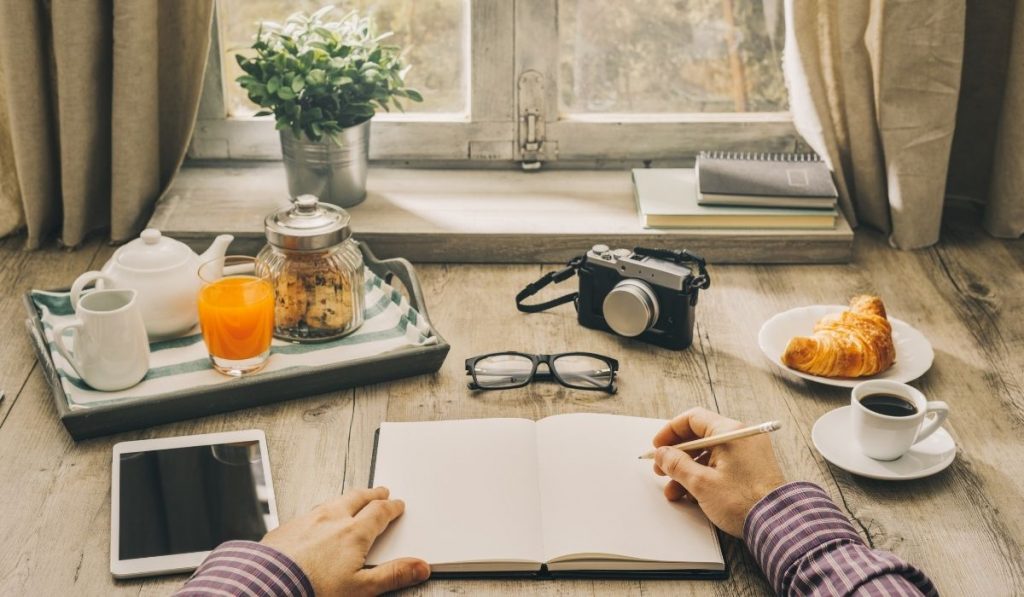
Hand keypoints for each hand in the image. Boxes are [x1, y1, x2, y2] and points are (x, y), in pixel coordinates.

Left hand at [260, 486, 429, 595]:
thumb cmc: (312, 589)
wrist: (268, 586)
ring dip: (347, 498)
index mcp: (353, 533)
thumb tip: (419, 567)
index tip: (397, 504)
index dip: (391, 507)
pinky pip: (310, 511)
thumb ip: (392, 575)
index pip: (379, 512)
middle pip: (357, 498)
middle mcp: (331, 519)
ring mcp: (307, 520)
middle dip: (371, 494)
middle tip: (380, 491)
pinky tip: (318, 518)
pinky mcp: (287, 527)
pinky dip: (322, 510)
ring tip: (352, 499)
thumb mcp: (361, 589)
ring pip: (333, 501)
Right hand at [652, 407, 785, 536]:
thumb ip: (676, 464)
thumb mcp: (701, 482)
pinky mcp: (752, 468)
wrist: (776, 524)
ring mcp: (748, 453)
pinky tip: (692, 495)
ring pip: (709, 454)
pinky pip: (721, 465)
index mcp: (730, 432)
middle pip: (699, 437)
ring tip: (674, 490)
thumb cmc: (744, 501)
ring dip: (688, 470)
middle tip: (662, 469)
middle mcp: (741, 438)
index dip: (670, 432)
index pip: (692, 419)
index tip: (658, 446)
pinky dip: (704, 476)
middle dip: (677, 455)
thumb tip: (662, 454)